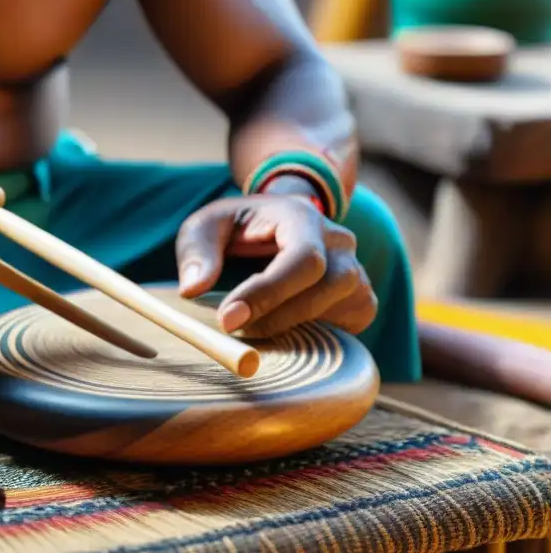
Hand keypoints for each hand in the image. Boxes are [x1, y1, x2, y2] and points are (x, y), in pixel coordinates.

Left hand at [175, 194, 377, 337]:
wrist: (273, 226)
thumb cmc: (236, 227)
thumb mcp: (205, 227)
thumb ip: (197, 253)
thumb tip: (193, 289)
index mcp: (302, 217)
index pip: (302, 258)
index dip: (268, 293)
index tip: (227, 319)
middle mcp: (338, 242)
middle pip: (330, 285)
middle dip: (279, 315)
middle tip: (233, 330)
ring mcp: (355, 270)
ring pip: (345, 306)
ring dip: (298, 326)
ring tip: (254, 330)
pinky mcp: (358, 300)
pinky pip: (354, 323)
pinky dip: (322, 335)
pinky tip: (285, 334)